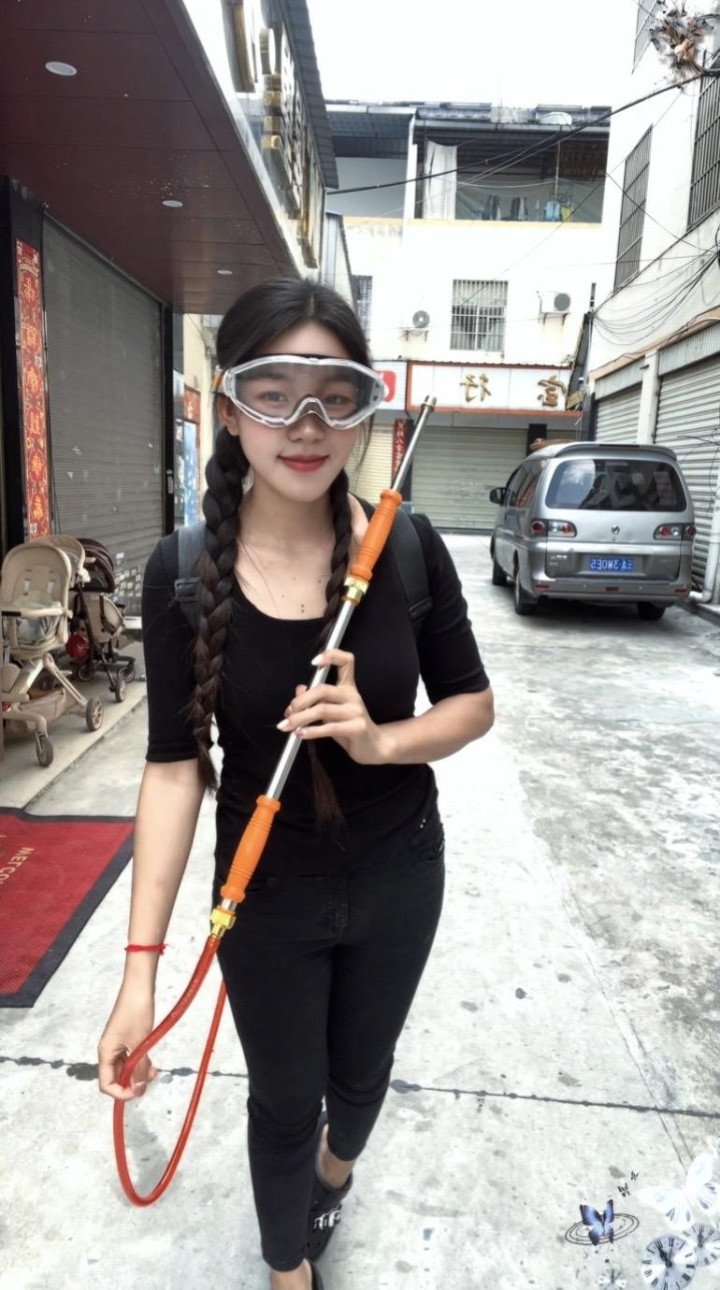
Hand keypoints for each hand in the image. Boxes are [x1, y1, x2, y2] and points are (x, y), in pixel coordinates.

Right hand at [98, 983, 157, 1101]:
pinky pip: (131, 1058)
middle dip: (132, 1083)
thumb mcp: (140, 1043)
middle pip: (116, 1078)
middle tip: (150, 1080)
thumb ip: (139, 1068)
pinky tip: (152, 1062)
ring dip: (138, 1073)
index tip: (139, 1091)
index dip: (121, 1093)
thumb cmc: (137, 1012)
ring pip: (125, 1069)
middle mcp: (108, 1050)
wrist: (140, 986)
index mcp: (105, 1053)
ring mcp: (117, 1044)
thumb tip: (138, 1089)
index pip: (106, 1084)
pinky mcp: (126, 1038)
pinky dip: (141, 1063)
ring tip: (154, 1070)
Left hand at [278, 649, 391, 765]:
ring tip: (288, 726)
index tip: (314, 662)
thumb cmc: (348, 727)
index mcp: (347, 686)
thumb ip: (315, 700)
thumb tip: (299, 690)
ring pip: (322, 709)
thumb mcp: (330, 712)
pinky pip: (330, 727)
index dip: (331, 655)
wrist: (372, 746)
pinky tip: (301, 734)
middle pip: (322, 690)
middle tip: (288, 713)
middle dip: (300, 702)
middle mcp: (353, 695)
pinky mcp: (358, 728)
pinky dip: (312, 731)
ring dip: (300, 719)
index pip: (346, 661)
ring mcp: (356, 711)